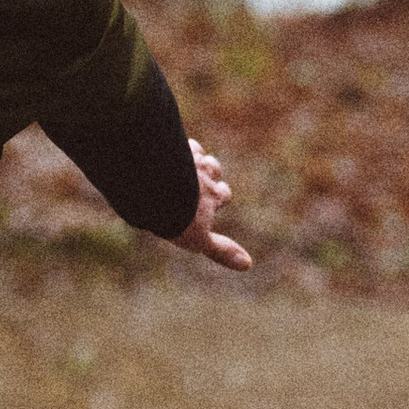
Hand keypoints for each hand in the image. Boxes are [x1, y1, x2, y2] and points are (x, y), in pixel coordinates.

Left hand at [175, 136, 251, 272]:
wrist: (161, 187)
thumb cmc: (178, 216)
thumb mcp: (197, 240)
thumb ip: (220, 250)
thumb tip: (248, 265)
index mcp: (211, 197)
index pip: (222, 194)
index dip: (220, 194)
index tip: (219, 193)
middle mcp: (204, 176)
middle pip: (214, 170)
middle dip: (210, 174)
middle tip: (197, 179)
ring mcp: (188, 159)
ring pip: (198, 155)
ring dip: (195, 157)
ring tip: (182, 164)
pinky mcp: (172, 147)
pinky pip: (179, 143)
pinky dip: (178, 146)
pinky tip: (166, 150)